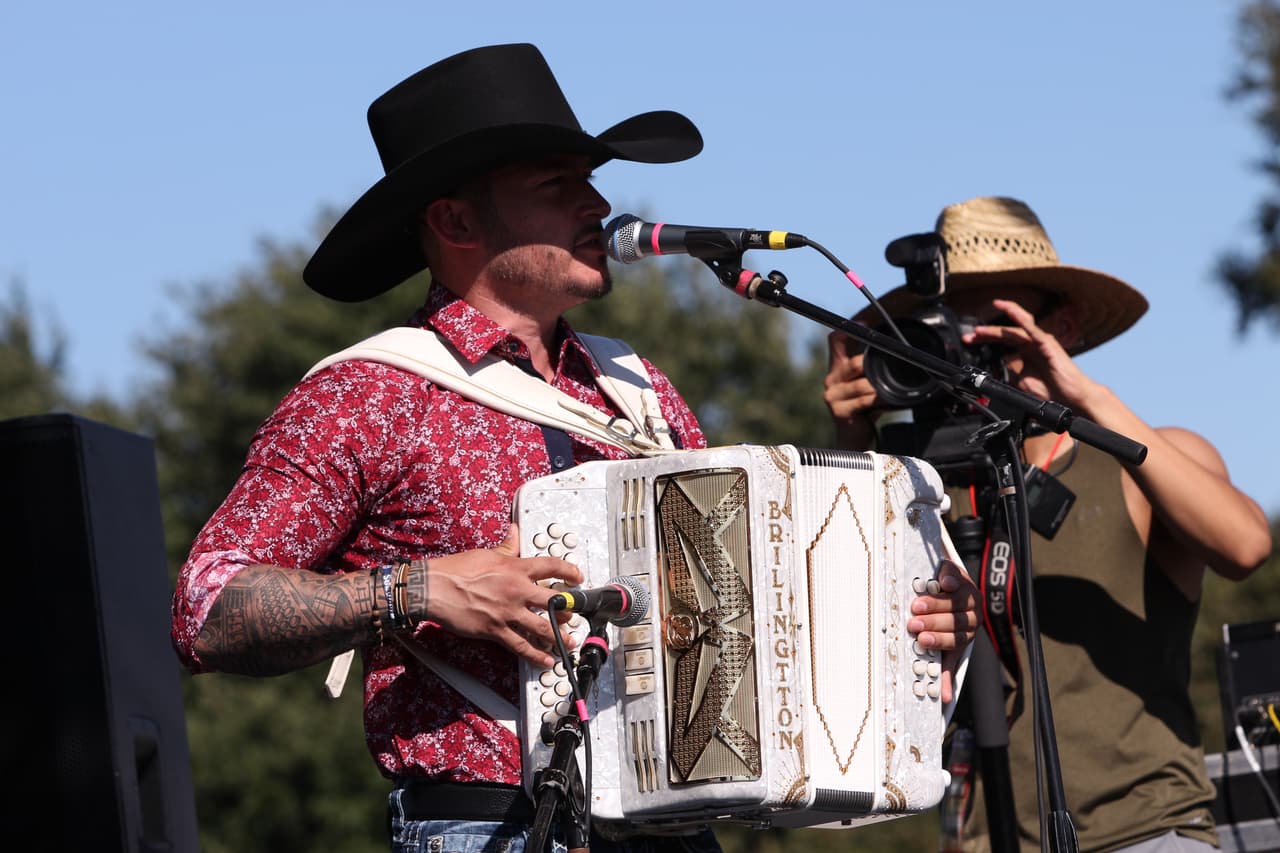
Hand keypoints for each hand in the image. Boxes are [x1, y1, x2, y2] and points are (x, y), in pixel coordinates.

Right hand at [425, 523, 583, 666]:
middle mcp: (516, 590)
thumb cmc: (456, 570)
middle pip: (554, 601)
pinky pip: (521, 645)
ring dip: (560, 636)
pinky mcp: (495, 630)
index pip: (551, 567)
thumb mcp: (486, 554)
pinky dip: (535, 655)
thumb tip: (514, 532)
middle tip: (576, 614)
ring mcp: (507, 612)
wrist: (434, 588)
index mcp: (515, 568)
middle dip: (569, 609)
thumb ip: (506, 547)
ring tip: (570, 642)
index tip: (578, 577)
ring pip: (542, 627)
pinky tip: (546, 660)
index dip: (569, 571)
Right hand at [823, 330, 879, 449]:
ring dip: (877, 388)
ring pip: (861, 383)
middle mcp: (831, 380)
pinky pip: (863, 400)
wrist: (854, 439)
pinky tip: (881, 401)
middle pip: (852, 362)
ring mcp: (832, 396)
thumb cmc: (864, 411)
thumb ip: (871, 369)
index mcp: (837, 369)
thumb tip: (895, 350)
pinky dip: (876, 400)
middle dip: (871, 367)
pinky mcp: (839, 411)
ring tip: (884, 392)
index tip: (865, 325)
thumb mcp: (868, 385)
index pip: (835, 340)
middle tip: (885, 370)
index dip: (849, 329)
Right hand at [908, 558, 979, 704]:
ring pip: (957, 601)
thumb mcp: (947, 646)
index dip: (940, 640)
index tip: (922, 640)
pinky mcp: (962, 577)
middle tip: (915, 623)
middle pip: (956, 620)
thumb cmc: (947, 624)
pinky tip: (941, 583)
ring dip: (937, 604)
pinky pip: (958, 579)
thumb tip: (945, 699)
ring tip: (917, 605)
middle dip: (935, 623)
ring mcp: (969, 595)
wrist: (957, 593)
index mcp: (967, 635)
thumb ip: (946, 668)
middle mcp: (973, 616)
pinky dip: (950, 581)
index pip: (956, 640)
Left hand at [965, 298, 1093, 407]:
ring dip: (996, 328)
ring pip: (1016, 328)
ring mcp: (1040, 342)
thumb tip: (998, 366)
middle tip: (968, 336)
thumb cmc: (1052, 392)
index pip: (1001, 341)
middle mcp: (1032, 343)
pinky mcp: (1048, 344)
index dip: (984, 340)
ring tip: (980, 330)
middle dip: (985, 334)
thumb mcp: (1021, 382)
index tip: (968, 341)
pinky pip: (1032, 329)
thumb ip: (1010, 371)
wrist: (1071, 399)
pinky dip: (1021, 319)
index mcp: (1025, 351)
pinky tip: (1010, 312)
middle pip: (1005, 333)